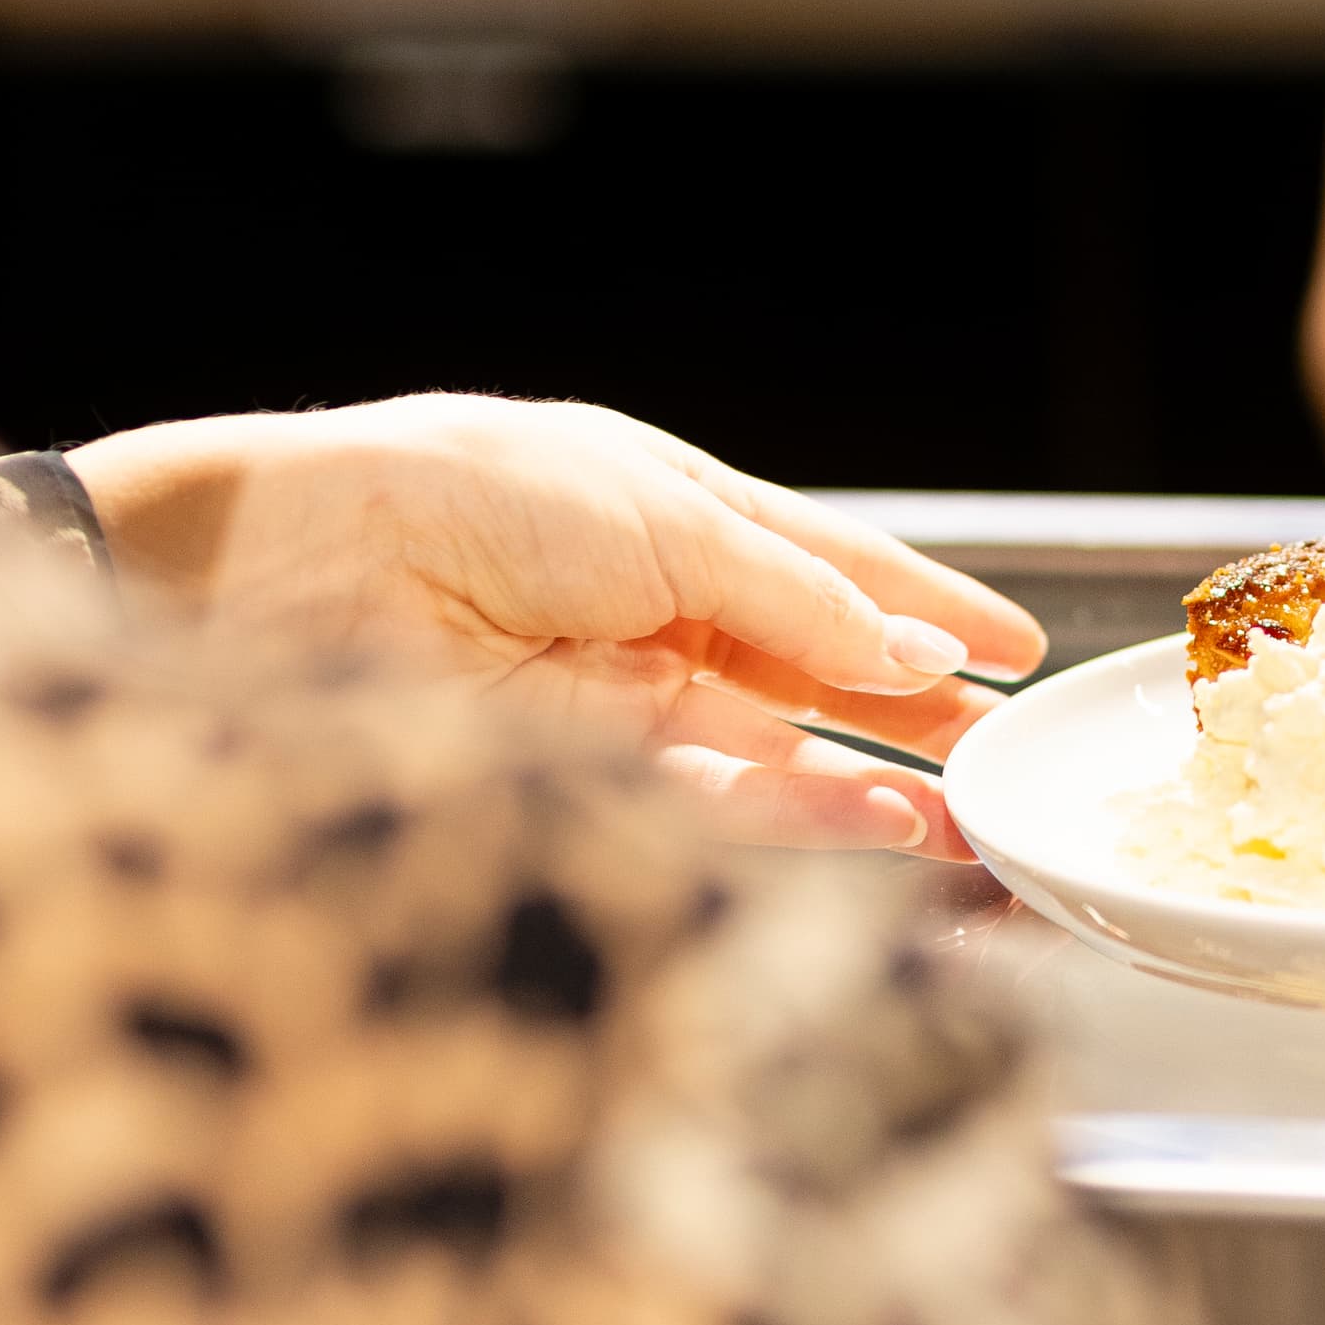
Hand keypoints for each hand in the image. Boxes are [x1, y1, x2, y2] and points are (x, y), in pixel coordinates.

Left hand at [63, 398, 1046, 853]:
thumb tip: (913, 653)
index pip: (826, 567)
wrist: (311, 570)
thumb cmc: (471, 495)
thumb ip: (798, 595)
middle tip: (1007, 765)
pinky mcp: (575, 785)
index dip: (921, 608)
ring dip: (871, 793)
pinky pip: (713, 812)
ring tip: (962, 822)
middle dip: (913, 720)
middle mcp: (647, 610)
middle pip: (809, 675)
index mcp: (668, 515)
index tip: (1013, 653)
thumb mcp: (668, 518)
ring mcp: (612, 702)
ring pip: (773, 758)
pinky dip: (798, 826)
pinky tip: (872, 829)